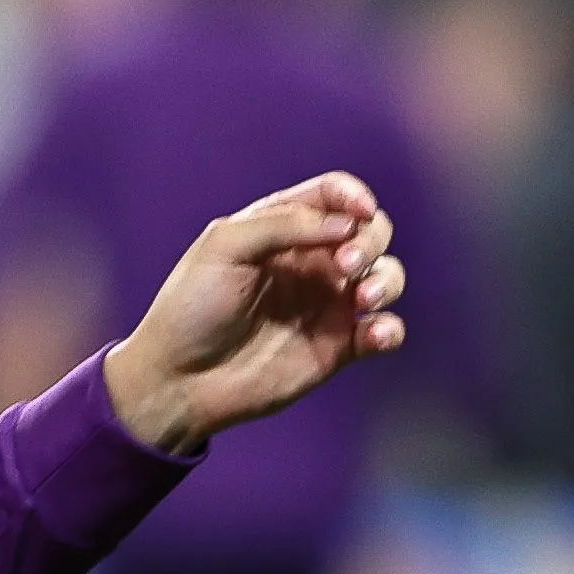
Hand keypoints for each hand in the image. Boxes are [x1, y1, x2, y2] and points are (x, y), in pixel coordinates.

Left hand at [102, 172, 405, 454]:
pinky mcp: (338, 346)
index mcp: (279, 228)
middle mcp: (309, 260)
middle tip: (345, 265)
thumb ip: (281, 224)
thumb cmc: (192, 306)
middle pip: (369, 232)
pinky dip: (390, 328)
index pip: (331, 196)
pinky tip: (374, 334)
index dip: (354, 195)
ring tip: (363, 299)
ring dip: (387, 280)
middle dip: (369, 241)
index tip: (361, 210)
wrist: (182, 378)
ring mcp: (326, 303)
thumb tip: (344, 223)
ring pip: (386, 276)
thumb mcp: (223, 247)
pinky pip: (384, 330)